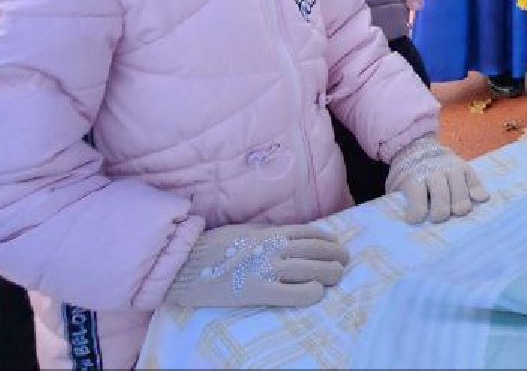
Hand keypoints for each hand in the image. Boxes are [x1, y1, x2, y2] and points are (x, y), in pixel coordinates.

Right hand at [164, 223, 348, 308]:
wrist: (183, 264)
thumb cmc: (210, 247)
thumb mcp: (243, 232)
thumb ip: (266, 234)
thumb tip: (287, 238)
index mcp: (269, 233)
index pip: (309, 233)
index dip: (328, 240)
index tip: (336, 245)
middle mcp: (272, 248)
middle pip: (316, 250)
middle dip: (336, 256)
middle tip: (344, 262)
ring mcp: (266, 269)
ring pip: (311, 269)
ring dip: (330, 272)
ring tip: (337, 276)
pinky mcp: (257, 291)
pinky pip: (293, 293)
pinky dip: (311, 292)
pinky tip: (317, 292)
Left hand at [385, 136, 489, 223]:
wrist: (417, 148)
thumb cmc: (408, 176)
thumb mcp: (397, 186)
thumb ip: (400, 201)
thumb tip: (406, 224)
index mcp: (415, 178)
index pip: (417, 202)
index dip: (417, 215)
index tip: (415, 220)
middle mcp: (435, 172)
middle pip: (442, 199)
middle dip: (440, 213)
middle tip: (438, 218)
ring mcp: (452, 169)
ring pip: (461, 192)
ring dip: (460, 206)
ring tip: (456, 212)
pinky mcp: (465, 167)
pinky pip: (475, 181)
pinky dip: (478, 193)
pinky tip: (477, 200)